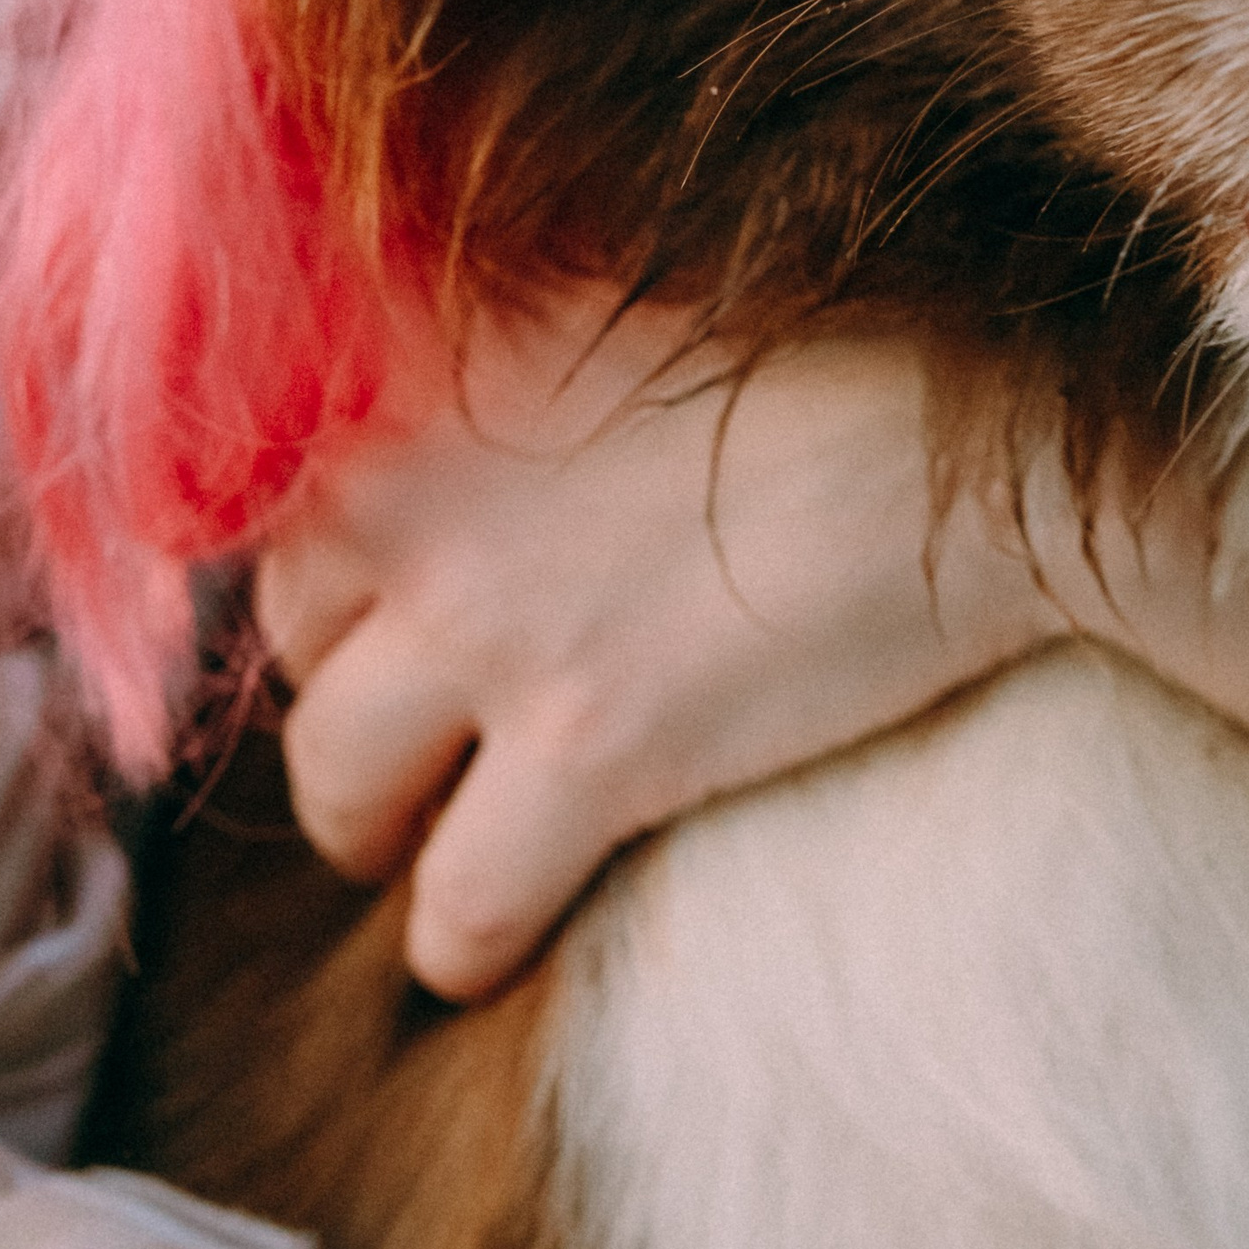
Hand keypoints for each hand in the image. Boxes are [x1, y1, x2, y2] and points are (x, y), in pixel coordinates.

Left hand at [255, 300, 1058, 995]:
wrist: (977, 427)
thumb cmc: (832, 339)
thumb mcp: (608, 295)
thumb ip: (484, 361)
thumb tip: (423, 441)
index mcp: (404, 364)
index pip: (271, 498)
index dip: (334, 577)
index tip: (380, 619)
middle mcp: (406, 491)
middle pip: (292, 646)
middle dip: (347, 696)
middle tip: (415, 737)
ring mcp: (485, 626)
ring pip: (338, 786)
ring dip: (372, 832)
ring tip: (426, 851)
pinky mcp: (585, 747)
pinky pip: (459, 901)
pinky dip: (461, 944)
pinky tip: (486, 953)